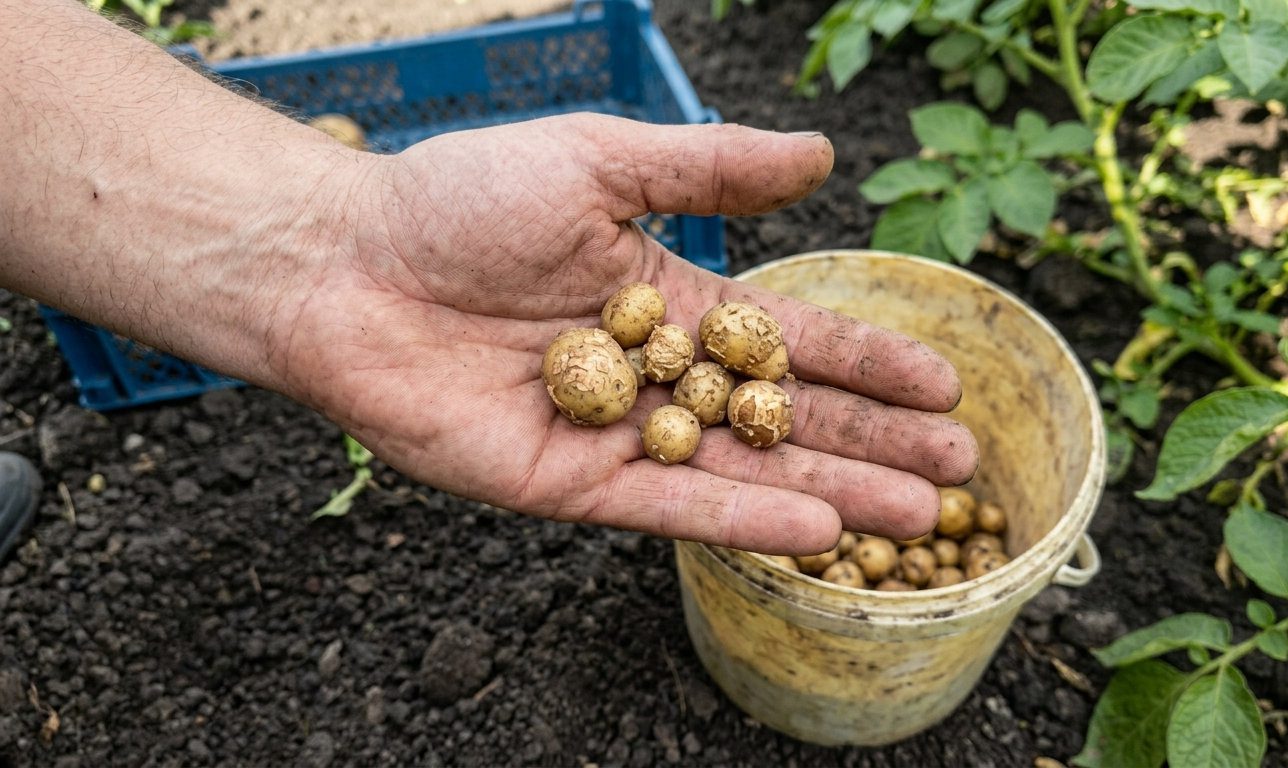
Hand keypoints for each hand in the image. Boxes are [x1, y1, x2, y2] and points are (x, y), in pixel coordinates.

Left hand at [269, 114, 978, 554]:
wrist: (348, 268)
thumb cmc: (462, 200)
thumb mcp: (600, 162)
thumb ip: (708, 169)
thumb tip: (822, 154)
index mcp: (667, 298)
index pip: (789, 337)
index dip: (866, 360)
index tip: (943, 381)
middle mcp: (655, 374)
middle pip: (783, 416)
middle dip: (872, 442)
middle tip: (959, 469)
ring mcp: (617, 434)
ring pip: (743, 470)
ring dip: (833, 493)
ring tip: (919, 516)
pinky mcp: (570, 485)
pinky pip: (671, 505)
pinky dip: (742, 518)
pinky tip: (818, 533)